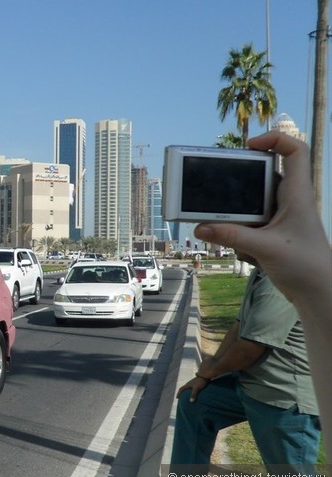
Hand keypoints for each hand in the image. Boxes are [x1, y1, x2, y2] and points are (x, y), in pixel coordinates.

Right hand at [176, 376, 208, 401]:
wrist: (205, 376)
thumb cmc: (200, 382)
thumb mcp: (197, 389)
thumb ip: (193, 394)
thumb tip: (191, 401)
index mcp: (187, 385)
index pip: (181, 389)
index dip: (178, 393)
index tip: (177, 398)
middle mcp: (189, 384)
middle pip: (183, 388)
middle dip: (181, 393)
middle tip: (180, 397)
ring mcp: (193, 383)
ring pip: (188, 388)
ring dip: (186, 392)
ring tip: (187, 396)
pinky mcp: (197, 383)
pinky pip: (192, 388)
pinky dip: (191, 391)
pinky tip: (194, 393)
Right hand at [193, 131, 330, 307]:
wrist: (319, 293)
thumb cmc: (307, 267)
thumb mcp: (266, 249)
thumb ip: (232, 236)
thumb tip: (200, 228)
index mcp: (297, 194)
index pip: (294, 151)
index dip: (274, 139)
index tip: (248, 146)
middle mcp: (289, 201)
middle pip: (263, 174)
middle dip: (239, 181)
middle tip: (219, 186)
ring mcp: (280, 217)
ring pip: (251, 201)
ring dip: (236, 213)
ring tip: (226, 226)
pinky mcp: (272, 232)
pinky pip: (248, 222)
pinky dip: (237, 231)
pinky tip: (240, 250)